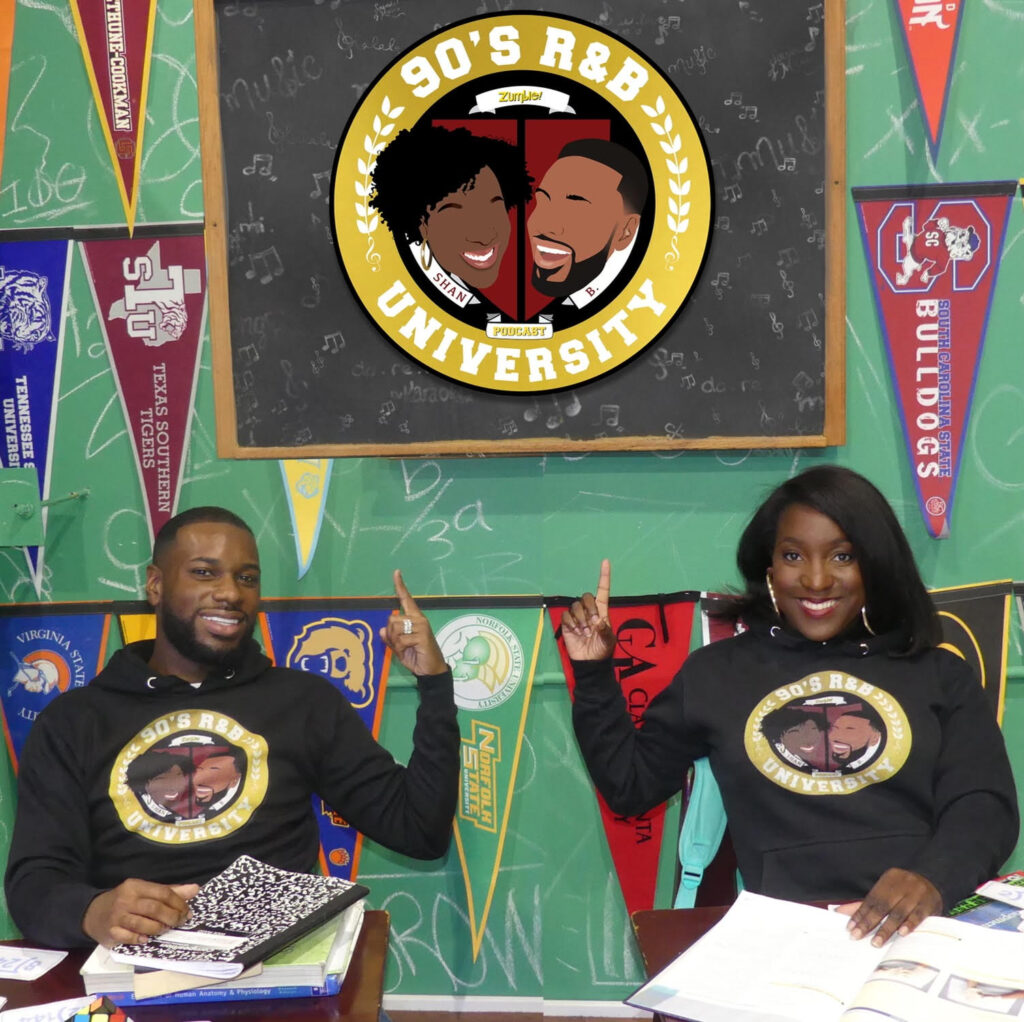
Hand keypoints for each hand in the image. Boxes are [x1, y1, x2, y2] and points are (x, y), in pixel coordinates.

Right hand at [82, 878, 198, 946]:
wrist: (93, 913)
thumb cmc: (125, 901)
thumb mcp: (144, 891)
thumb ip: (170, 891)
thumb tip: (195, 889)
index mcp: (136, 886)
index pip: (163, 892)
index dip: (178, 903)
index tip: (187, 912)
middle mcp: (126, 899)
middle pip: (154, 908)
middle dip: (171, 916)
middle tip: (179, 922)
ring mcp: (117, 916)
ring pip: (143, 923)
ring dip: (158, 928)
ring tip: (165, 929)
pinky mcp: (111, 932)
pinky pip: (129, 937)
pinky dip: (140, 938)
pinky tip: (147, 939)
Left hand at [379, 570, 446, 675]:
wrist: (430, 671)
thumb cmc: (416, 656)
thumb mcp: (399, 648)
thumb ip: (390, 639)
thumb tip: (382, 630)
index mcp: (414, 618)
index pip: (406, 599)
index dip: (400, 586)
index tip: (396, 572)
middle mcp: (419, 619)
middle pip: (392, 619)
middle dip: (390, 634)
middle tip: (400, 645)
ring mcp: (422, 627)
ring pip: (395, 629)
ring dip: (395, 643)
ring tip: (406, 649)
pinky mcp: (422, 636)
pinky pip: (401, 640)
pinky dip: (400, 649)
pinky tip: (410, 652)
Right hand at [560, 559, 615, 660]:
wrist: (589, 662)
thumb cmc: (602, 650)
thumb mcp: (608, 641)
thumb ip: (605, 631)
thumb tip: (598, 621)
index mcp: (602, 611)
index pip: (603, 590)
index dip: (604, 576)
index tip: (605, 561)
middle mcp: (590, 610)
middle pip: (586, 596)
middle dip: (589, 609)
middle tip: (592, 624)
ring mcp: (578, 616)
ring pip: (576, 606)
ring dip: (580, 620)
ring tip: (584, 633)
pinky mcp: (567, 623)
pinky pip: (566, 615)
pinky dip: (571, 623)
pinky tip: (576, 632)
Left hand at [837, 868, 941, 945]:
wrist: (935, 881)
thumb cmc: (905, 891)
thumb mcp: (887, 892)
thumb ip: (867, 903)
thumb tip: (841, 912)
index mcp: (889, 879)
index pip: (871, 899)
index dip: (860, 913)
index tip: (850, 928)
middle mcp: (902, 884)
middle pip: (882, 905)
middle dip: (869, 922)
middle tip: (858, 936)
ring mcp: (916, 894)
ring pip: (898, 912)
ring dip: (886, 928)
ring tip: (876, 942)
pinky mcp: (929, 904)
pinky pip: (918, 915)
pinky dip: (910, 924)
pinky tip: (902, 934)